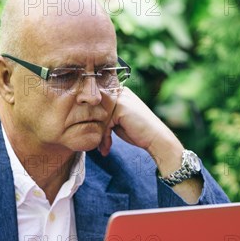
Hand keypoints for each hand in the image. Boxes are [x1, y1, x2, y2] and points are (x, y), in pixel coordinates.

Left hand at [97, 87, 203, 203]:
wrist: (155, 139)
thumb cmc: (137, 132)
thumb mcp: (117, 121)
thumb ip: (104, 116)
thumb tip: (84, 119)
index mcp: (119, 92)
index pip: (96, 104)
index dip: (94, 121)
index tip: (95, 138)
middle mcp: (119, 92)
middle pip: (95, 111)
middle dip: (95, 130)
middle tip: (99, 146)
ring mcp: (120, 98)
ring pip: (98, 118)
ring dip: (100, 136)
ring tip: (103, 148)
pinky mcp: (120, 107)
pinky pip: (104, 123)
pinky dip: (104, 138)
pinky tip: (106, 148)